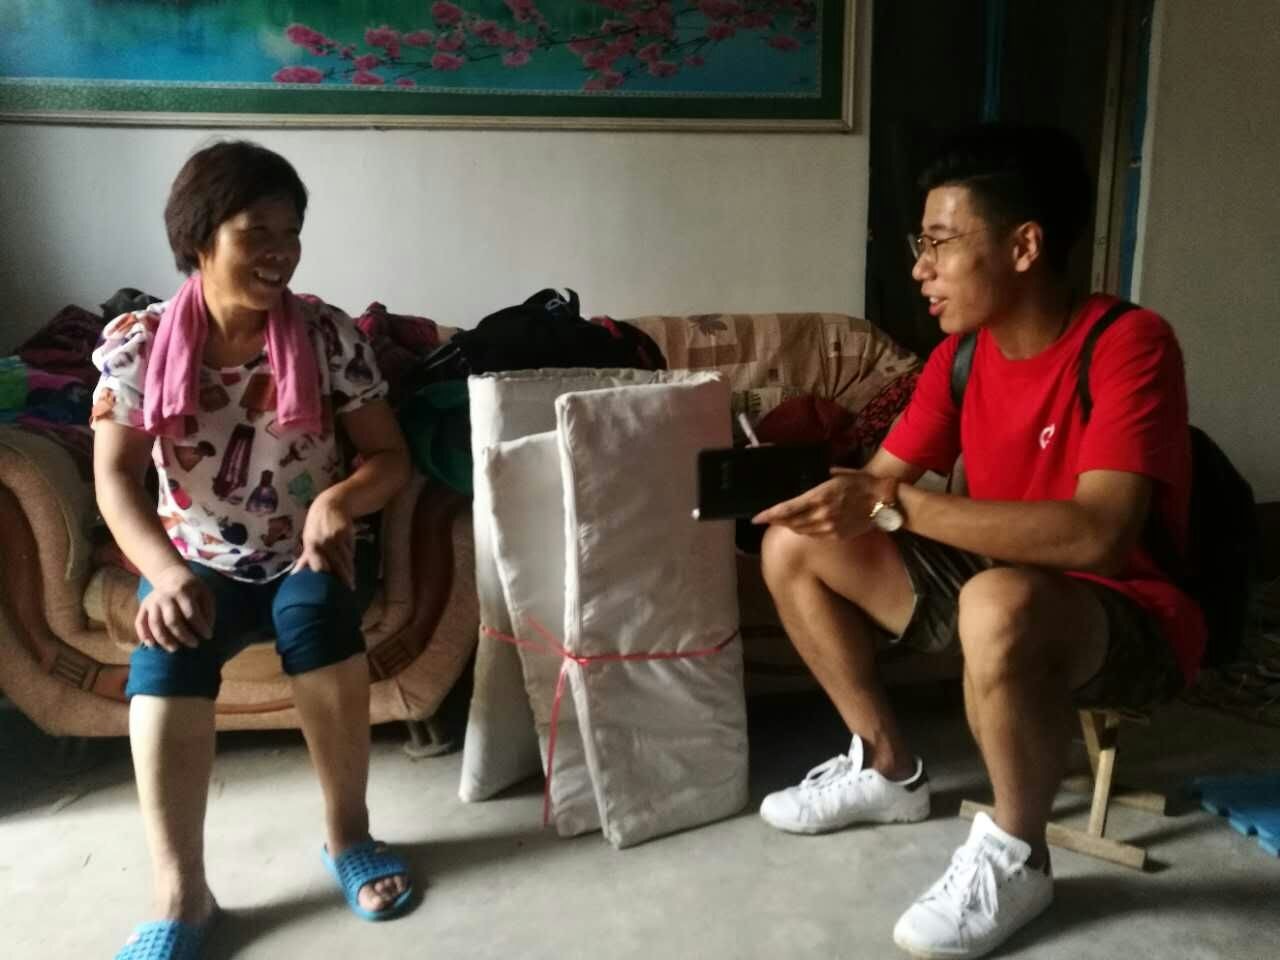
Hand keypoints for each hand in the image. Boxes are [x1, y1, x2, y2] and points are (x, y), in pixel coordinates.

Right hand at [136, 564, 214, 651]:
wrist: (171, 575)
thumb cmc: (192, 588)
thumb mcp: (205, 593)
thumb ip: (208, 611)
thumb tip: (207, 630)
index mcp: (183, 591)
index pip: (191, 613)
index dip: (200, 627)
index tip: (208, 636)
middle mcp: (165, 596)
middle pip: (172, 621)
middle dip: (184, 636)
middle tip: (194, 644)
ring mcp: (152, 602)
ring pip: (155, 624)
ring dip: (164, 640)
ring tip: (175, 649)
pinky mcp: (144, 606)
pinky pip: (140, 623)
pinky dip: (144, 635)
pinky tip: (152, 646)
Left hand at [292, 489, 355, 588]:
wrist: (329, 504)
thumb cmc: (316, 526)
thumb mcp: (309, 540)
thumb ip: (305, 559)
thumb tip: (294, 575)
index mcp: (310, 546)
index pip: (319, 567)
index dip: (326, 579)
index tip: (332, 591)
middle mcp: (322, 542)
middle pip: (336, 565)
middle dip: (344, 577)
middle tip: (349, 589)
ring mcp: (335, 537)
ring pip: (346, 558)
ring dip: (349, 569)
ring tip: (351, 580)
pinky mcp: (346, 532)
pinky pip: (351, 549)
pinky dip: (351, 556)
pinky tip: (351, 561)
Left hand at [751, 467, 881, 538]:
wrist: (883, 501)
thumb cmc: (860, 483)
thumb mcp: (836, 474)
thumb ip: (817, 480)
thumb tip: (802, 481)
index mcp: (819, 496)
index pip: (787, 509)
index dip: (769, 515)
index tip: (756, 518)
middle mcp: (821, 514)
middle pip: (790, 522)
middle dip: (777, 521)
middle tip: (767, 518)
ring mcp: (829, 528)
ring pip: (801, 531)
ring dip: (790, 526)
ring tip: (783, 521)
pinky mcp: (836, 536)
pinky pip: (813, 536)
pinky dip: (804, 531)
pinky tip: (802, 525)